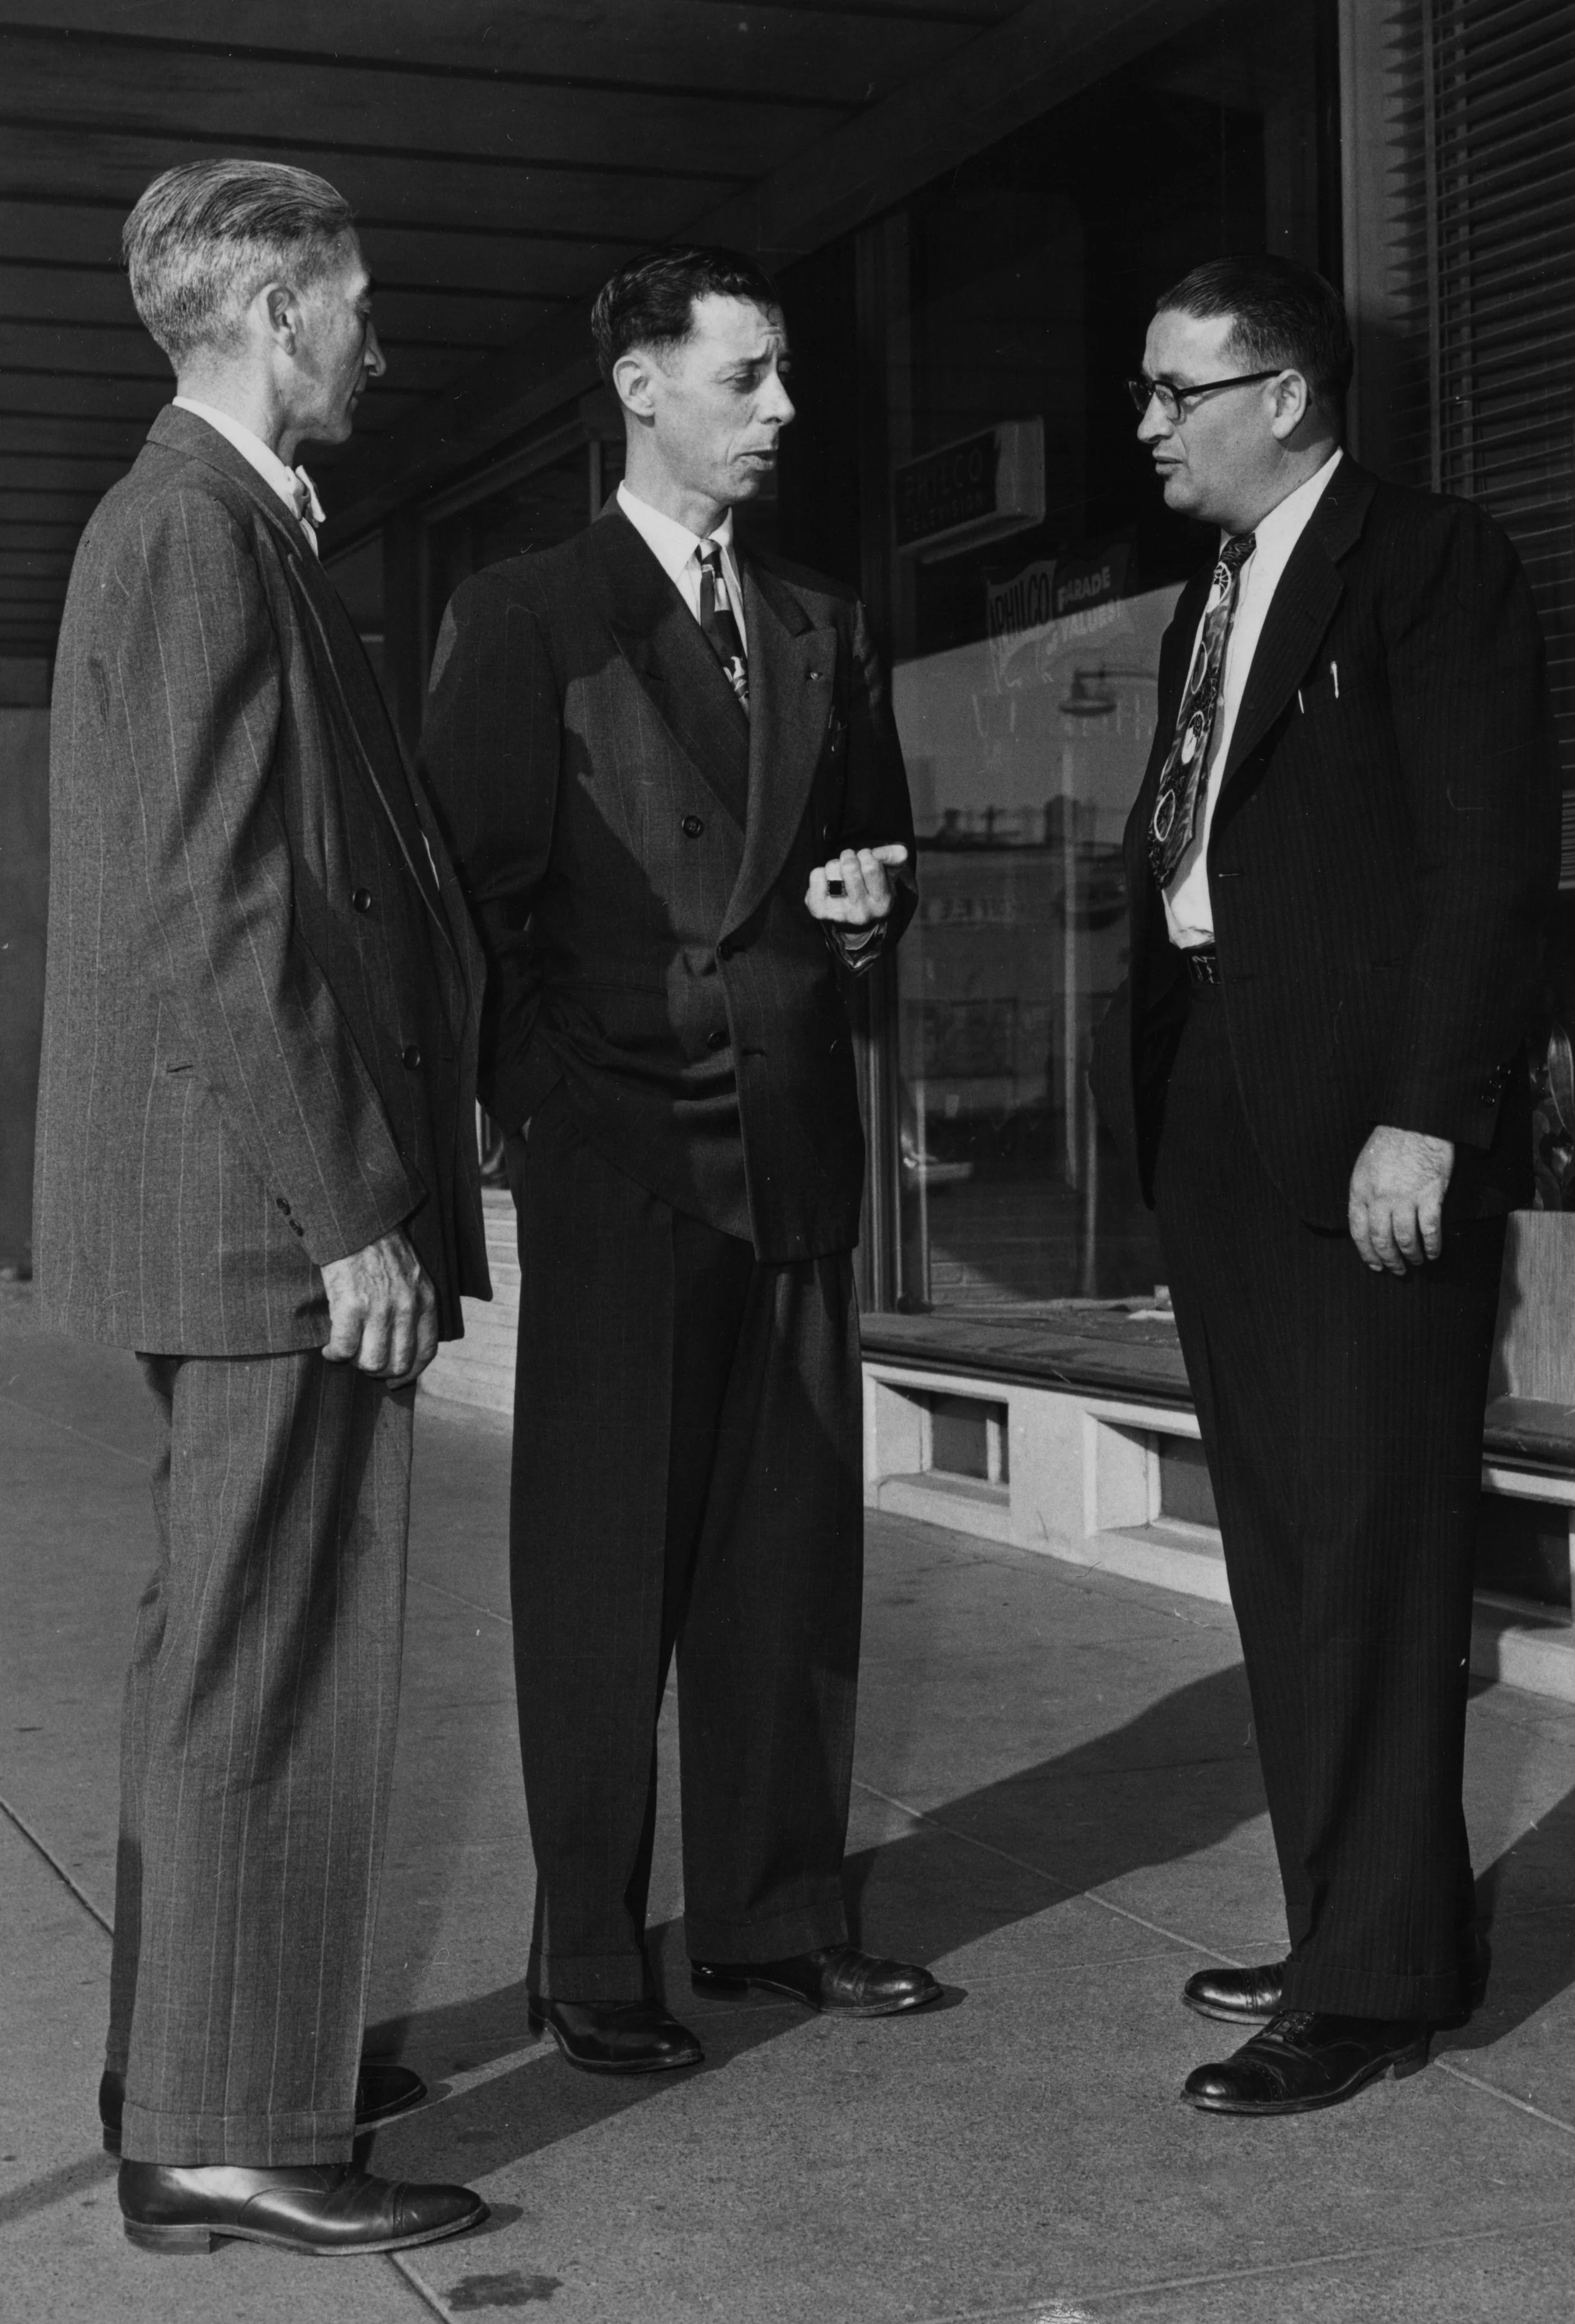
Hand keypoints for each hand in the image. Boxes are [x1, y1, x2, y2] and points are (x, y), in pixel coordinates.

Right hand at [320, 1228, 438, 1384]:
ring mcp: (379, 1309)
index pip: (426, 1352)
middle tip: (364, 1363)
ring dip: (355, 1364)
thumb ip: (414, 1307)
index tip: (396, 1381)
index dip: (411, 1373)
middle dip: (379, 1371)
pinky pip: (343, 1349)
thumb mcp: (413, 1276)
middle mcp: (406, 1309)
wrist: (358, 1223)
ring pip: (371, 1363)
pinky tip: (330, 1349)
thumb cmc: (382, 1249)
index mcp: (426, 1301)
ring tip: (347, 1353)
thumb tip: (404, 1344)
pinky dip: (334, 1354)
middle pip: (398, 1364)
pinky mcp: (350, 1307)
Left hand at [805, 843, 908, 926]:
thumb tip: (902, 852)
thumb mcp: (887, 872)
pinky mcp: (819, 910)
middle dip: (850, 857)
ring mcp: (838, 913)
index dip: (866, 854)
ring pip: (831, 868)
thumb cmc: (870, 886)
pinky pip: (816, 875)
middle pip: (849, 866)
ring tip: (841, 876)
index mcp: (882, 903)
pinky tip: (828, 883)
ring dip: (835, 865)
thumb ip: (893, 858)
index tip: (866, 859)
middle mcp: (861, 913)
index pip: (871, 866)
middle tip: (852, 865)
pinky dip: (821, 873)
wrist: (852, 917)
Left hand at [1347, 1126, 1454, 1273]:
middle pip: (1382, 1240)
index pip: (1358, 1232)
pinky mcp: (1430, 1195)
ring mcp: (1405, 1198)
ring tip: (1416, 1262)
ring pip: (1405, 1239)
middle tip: (1396, 1270)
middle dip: (1389, 1260)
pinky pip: (1429, 1229)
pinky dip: (1432, 1245)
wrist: (1415, 1123)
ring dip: (1411, 1255)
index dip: (1367, 1253)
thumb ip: (1364, 1195)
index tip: (1374, 1265)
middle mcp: (1380, 1198)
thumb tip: (1366, 1222)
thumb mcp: (1364, 1168)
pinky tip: (1434, 1252)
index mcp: (1360, 1191)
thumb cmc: (1389, 1143)